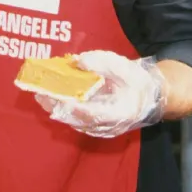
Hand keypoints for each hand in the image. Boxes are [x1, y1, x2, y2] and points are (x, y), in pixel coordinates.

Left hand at [35, 51, 166, 137]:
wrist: (151, 96)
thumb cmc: (137, 81)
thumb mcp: (123, 67)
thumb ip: (102, 63)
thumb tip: (78, 61)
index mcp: (119, 112)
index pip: (91, 113)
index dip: (72, 105)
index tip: (56, 96)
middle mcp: (109, 126)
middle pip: (77, 120)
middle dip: (57, 106)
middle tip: (39, 92)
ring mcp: (102, 129)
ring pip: (74, 121)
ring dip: (57, 108)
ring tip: (41, 94)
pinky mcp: (97, 127)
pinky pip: (76, 120)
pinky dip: (64, 109)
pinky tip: (53, 98)